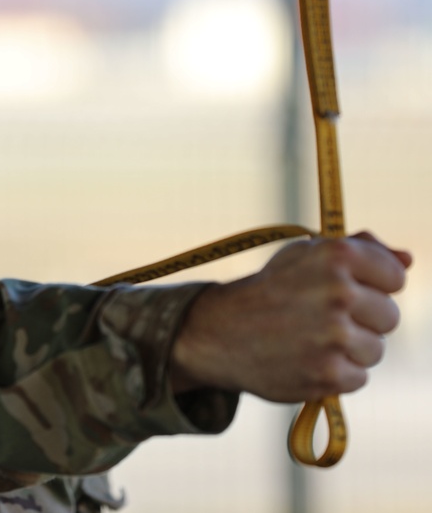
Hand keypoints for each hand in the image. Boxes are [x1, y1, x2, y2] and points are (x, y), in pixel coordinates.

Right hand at [171, 232, 411, 401]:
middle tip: (320, 318)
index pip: (394, 277)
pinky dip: (336, 373)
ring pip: (376, 350)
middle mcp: (337, 293)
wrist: (218, 333)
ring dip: (349, 349)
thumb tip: (408, 259)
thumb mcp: (306, 257)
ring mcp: (333, 336)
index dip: (371, 285)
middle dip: (362, 320)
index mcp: (336, 256)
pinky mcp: (327, 374)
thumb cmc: (270, 290)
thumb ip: (361, 251)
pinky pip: (358, 377)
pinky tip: (305, 359)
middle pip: (389, 317)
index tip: (342, 290)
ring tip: (310, 340)